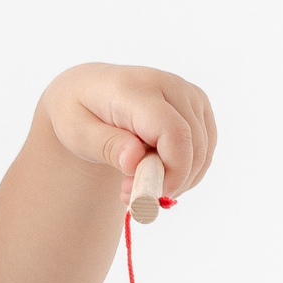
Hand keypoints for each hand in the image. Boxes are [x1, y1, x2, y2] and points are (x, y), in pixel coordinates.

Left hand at [39, 63, 216, 206]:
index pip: (173, 133)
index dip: (171, 172)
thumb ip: (107, 146)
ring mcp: (188, 94)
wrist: (85, 91)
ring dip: (177, 180)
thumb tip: (134, 160)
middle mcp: (169, 85)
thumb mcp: (76, 133)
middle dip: (169, 182)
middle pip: (193, 146)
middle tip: (131, 196)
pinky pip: (205, 149)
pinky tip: (155, 173)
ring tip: (137, 183)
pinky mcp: (197, 105)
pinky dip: (186, 171)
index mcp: (136, 88)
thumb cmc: (77, 113)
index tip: (144, 198)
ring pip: (202, 151)